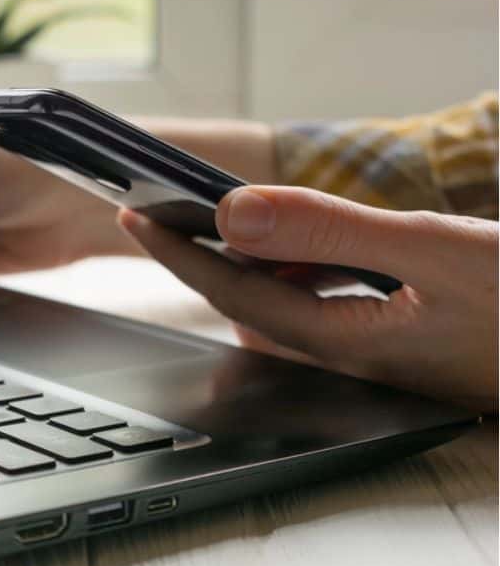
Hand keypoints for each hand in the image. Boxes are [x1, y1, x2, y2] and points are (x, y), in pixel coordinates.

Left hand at [119, 186, 498, 404]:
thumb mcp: (434, 251)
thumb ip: (330, 230)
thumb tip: (233, 213)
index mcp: (347, 339)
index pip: (233, 293)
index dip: (176, 251)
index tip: (130, 213)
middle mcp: (351, 354)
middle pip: (247, 302)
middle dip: (195, 255)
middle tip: (151, 211)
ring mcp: (377, 352)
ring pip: (284, 305)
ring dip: (244, 262)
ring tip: (206, 218)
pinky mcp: (403, 342)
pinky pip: (324, 305)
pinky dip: (295, 270)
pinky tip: (296, 247)